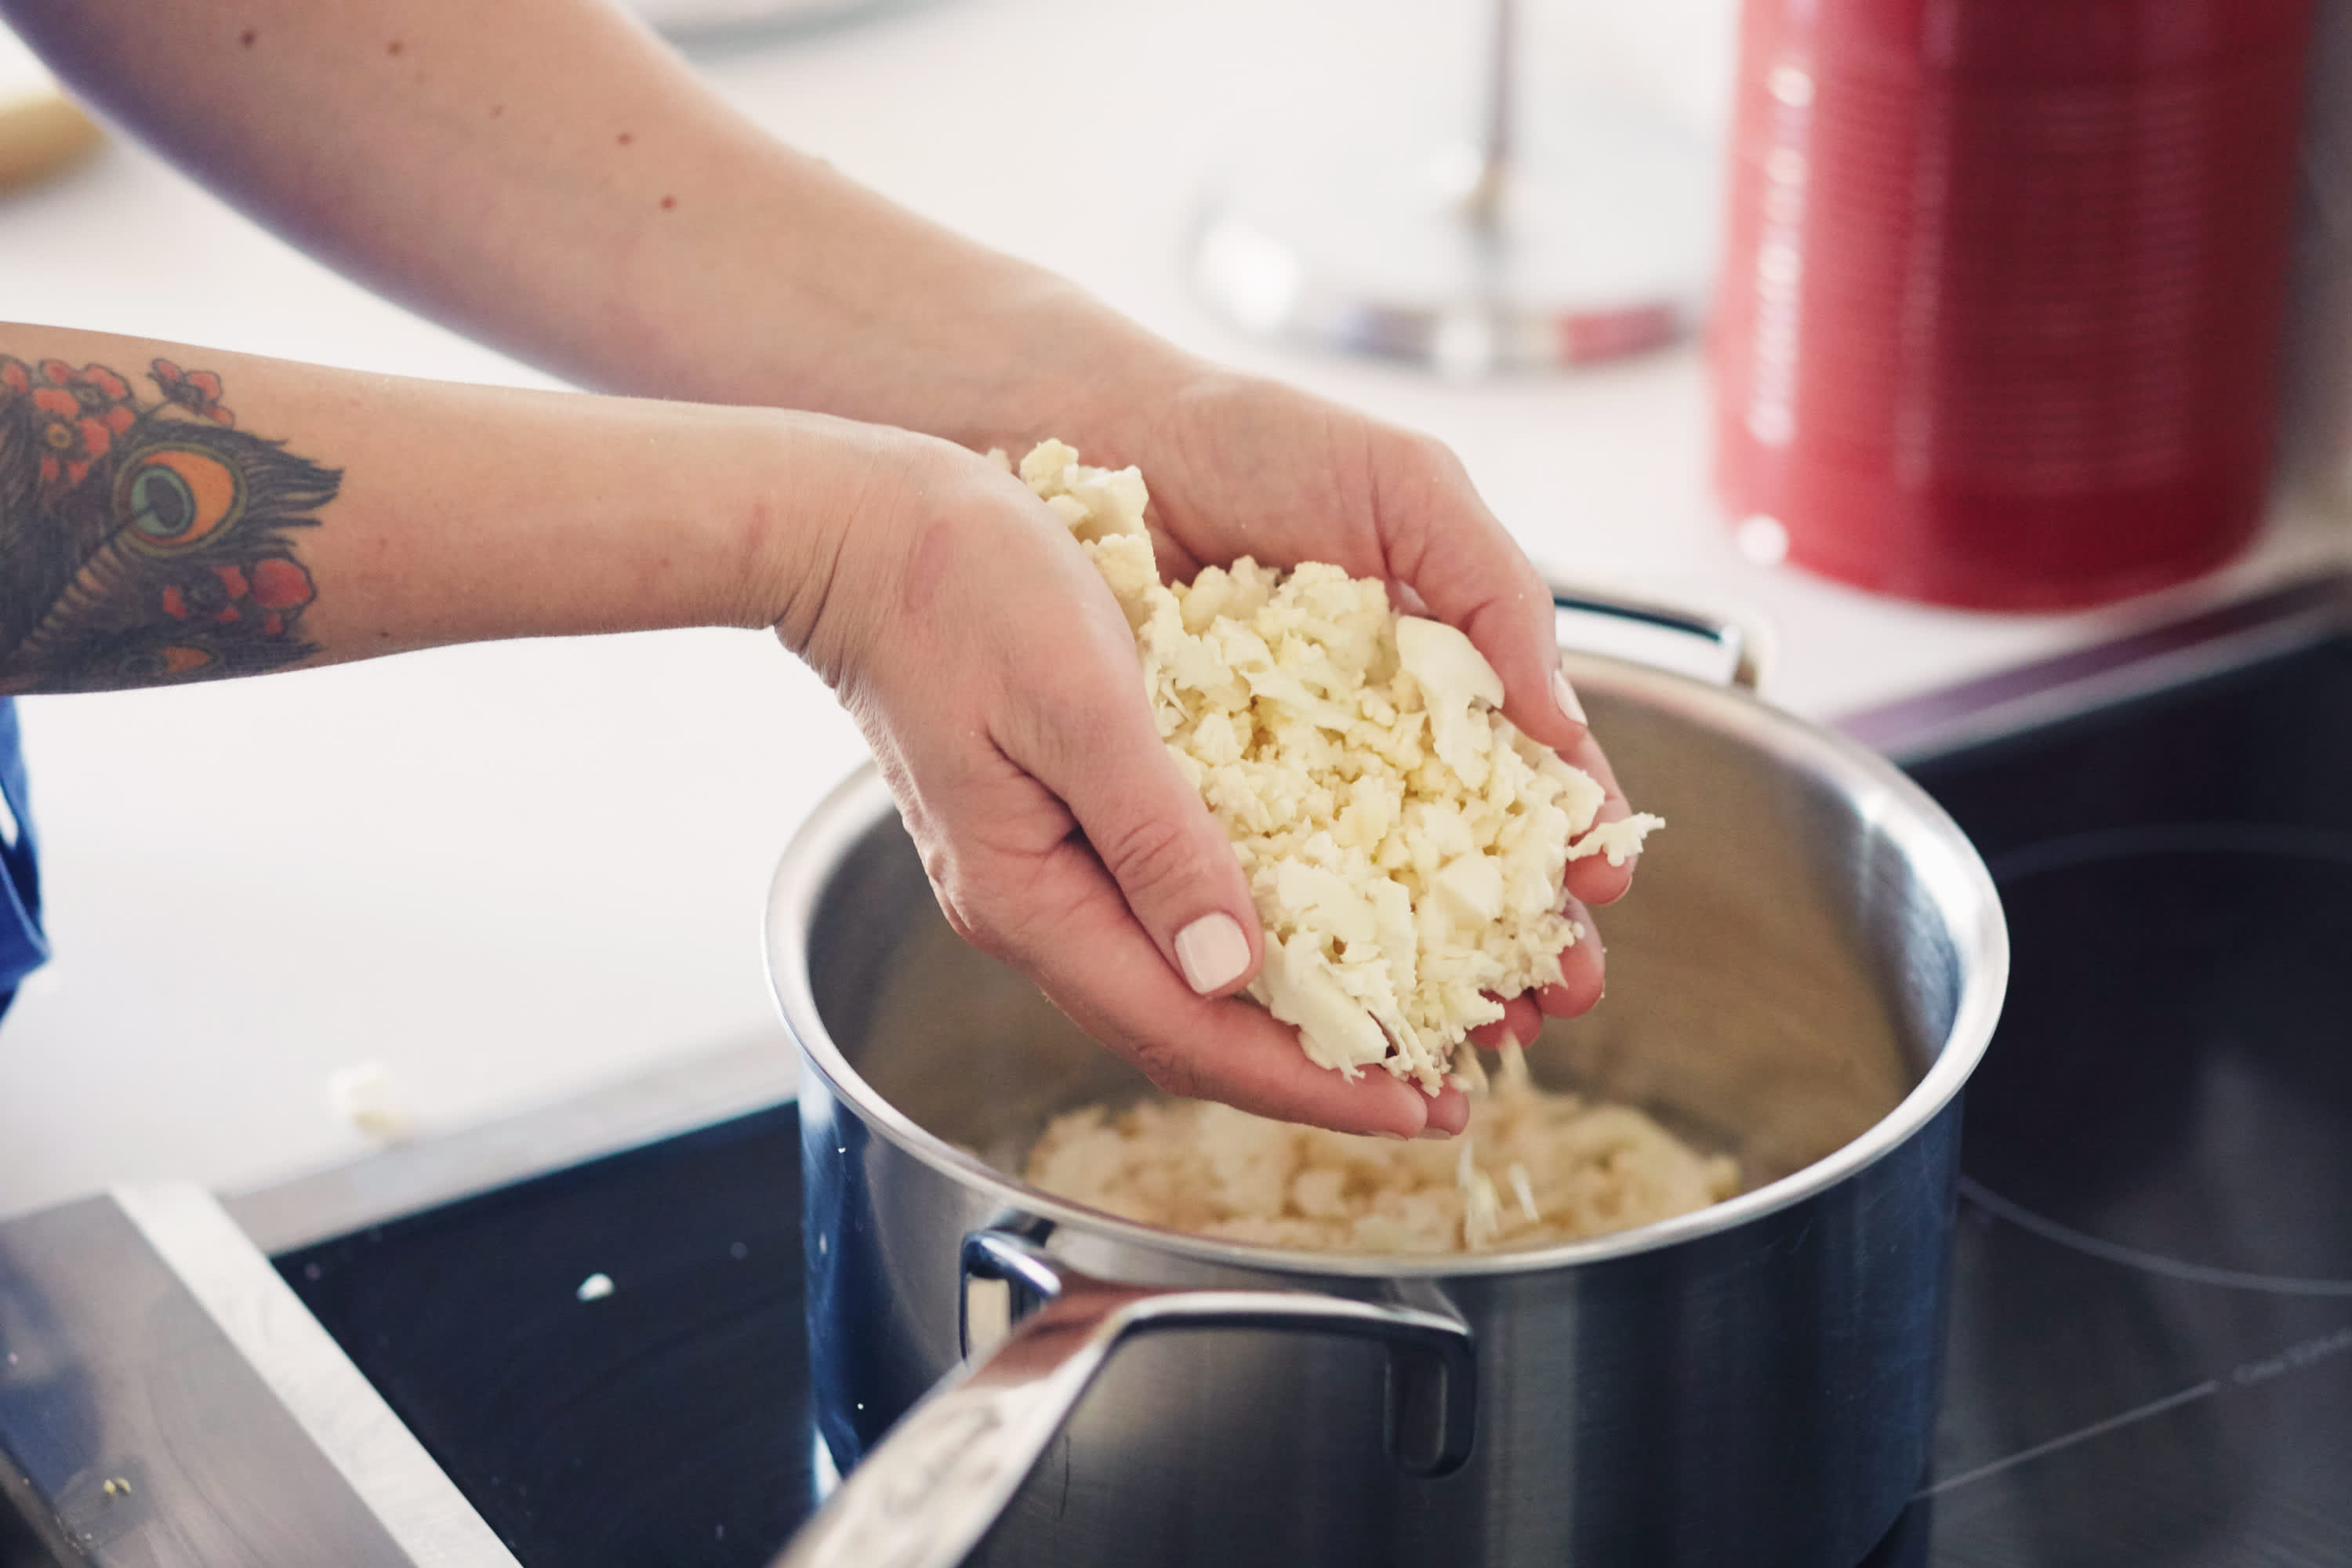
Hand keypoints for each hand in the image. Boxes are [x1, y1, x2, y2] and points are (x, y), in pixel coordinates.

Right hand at [789, 379, 1640, 1139]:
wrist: (853, 531)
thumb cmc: (957, 588)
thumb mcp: (1079, 706)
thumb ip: (1153, 839)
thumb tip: (1228, 970)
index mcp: (1031, 899)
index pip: (1188, 1036)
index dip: (1312, 1084)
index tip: (1420, 1107)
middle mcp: (1034, 912)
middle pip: (1188, 1035)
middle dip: (1316, 1074)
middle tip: (1437, 1090)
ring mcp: (1037, 878)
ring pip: (1178, 987)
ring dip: (1288, 1018)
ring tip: (1396, 1026)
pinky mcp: (1051, 833)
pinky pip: (1164, 921)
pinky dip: (1246, 946)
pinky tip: (1310, 931)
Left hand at [1125, 371, 1642, 1055]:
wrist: (1104, 435)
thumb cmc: (1260, 444)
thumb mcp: (1407, 491)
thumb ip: (1496, 593)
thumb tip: (1563, 728)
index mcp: (1435, 669)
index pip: (1524, 777)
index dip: (1569, 843)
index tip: (1601, 899)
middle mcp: (1365, 737)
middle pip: (1460, 863)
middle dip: (1513, 940)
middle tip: (1554, 1005)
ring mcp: (1281, 774)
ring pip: (1367, 898)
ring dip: (1425, 972)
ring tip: (1473, 1034)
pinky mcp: (1193, 795)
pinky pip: (1254, 885)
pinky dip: (1301, 947)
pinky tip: (1338, 1000)